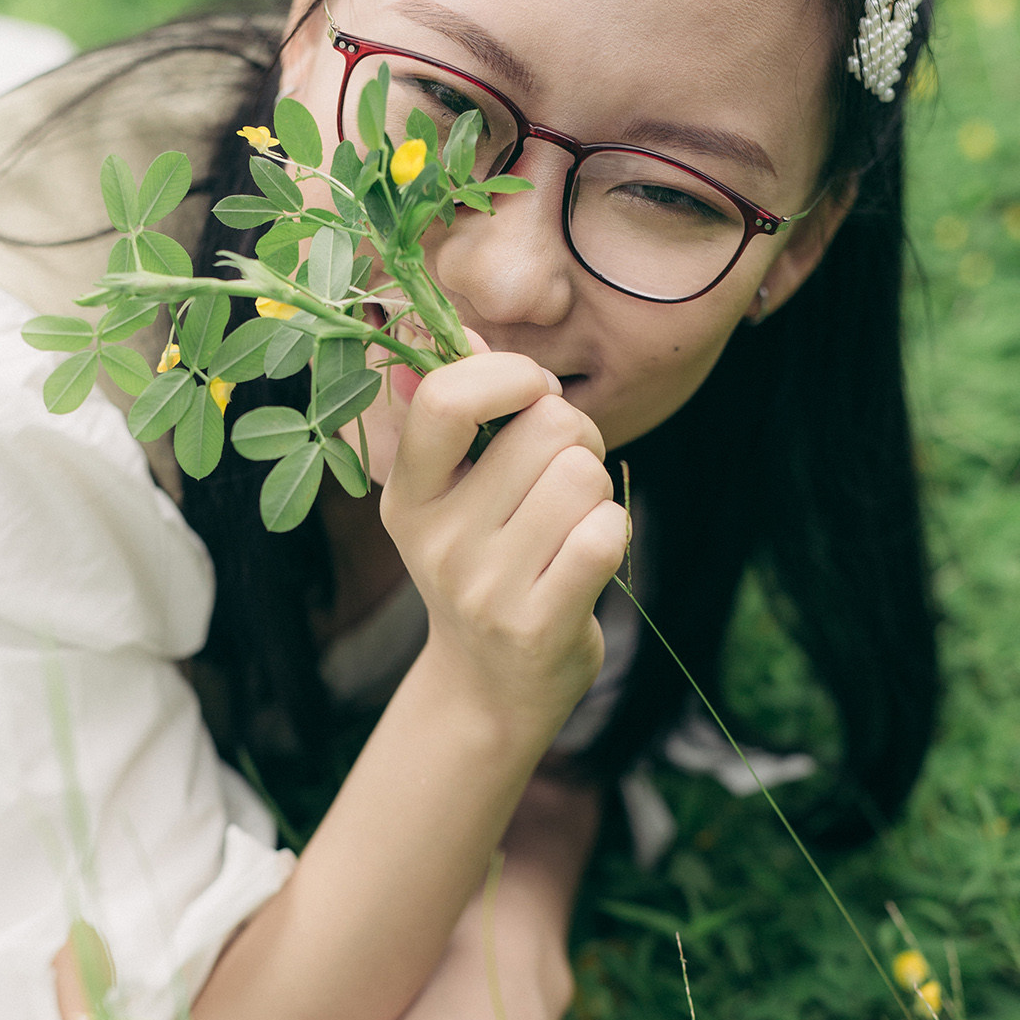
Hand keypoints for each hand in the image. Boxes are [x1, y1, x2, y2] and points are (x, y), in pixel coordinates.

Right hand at [381, 337, 629, 740]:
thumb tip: (457, 329)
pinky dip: (612, 532)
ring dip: (596, 489)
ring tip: (571, 524)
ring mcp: (482, 587)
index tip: (531, 392)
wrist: (489, 689)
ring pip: (581, 475)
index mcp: (407, 494)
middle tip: (562, 479)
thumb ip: (460, 411)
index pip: (443, 399)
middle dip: (575, 438)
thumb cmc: (486, 568)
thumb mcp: (450, 495)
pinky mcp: (535, 626)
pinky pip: (604, 533)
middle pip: (545, 426)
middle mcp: (436, 540)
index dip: (507, 372)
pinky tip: (589, 559)